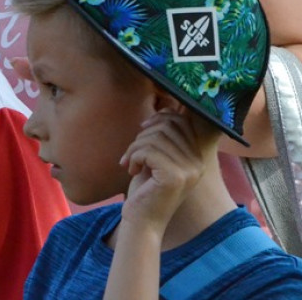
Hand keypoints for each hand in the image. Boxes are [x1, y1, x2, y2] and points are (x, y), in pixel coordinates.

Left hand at [120, 111, 205, 232]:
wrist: (142, 220)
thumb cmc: (146, 187)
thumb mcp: (158, 157)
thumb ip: (164, 137)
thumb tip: (164, 109)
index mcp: (197, 157)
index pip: (182, 122)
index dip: (159, 119)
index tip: (142, 129)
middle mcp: (198, 163)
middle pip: (167, 127)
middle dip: (143, 135)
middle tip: (133, 152)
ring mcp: (189, 170)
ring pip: (155, 137)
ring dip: (135, 147)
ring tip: (130, 162)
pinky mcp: (174, 177)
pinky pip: (148, 151)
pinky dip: (134, 157)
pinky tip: (131, 170)